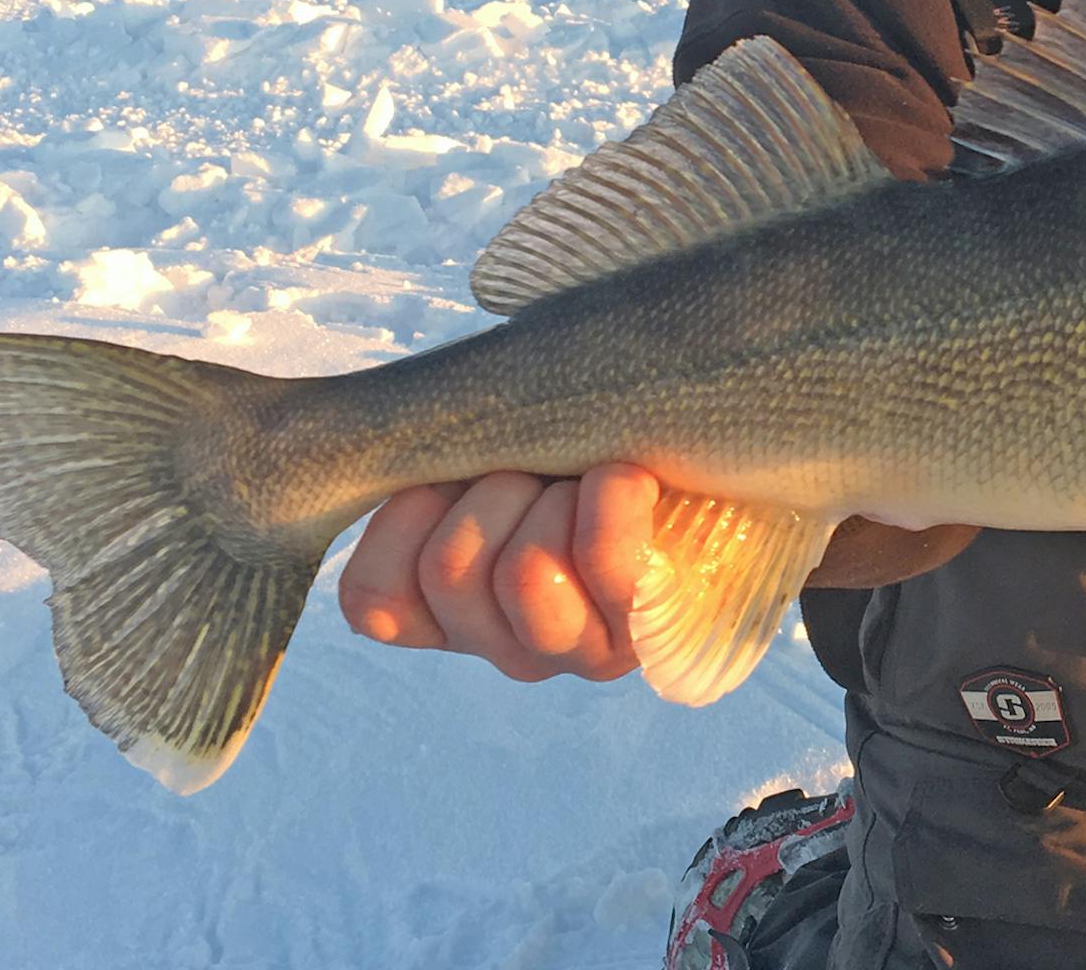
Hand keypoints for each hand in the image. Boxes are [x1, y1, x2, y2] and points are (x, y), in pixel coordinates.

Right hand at [338, 463, 658, 681]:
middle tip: (540, 466)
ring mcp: (580, 652)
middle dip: (495, 482)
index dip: (403, 515)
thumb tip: (389, 440)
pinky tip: (632, 479)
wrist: (713, 441)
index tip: (452, 471)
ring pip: (523, 572)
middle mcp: (509, 647)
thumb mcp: (495, 438)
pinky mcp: (649, 636)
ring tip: (590, 479)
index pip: (373, 599)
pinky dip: (615, 498)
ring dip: (557, 496)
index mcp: (453, 611)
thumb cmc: (589, 434)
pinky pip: (604, 562)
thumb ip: (436, 452)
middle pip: (450, 566)